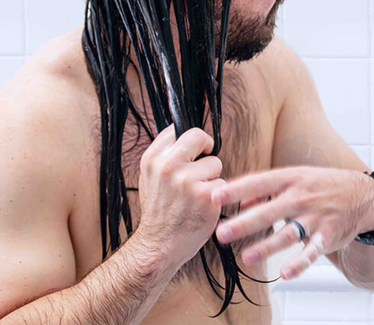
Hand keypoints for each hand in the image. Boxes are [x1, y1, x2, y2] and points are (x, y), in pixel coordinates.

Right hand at [138, 124, 225, 267]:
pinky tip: (203, 206)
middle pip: (200, 137)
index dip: (189, 141)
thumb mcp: (150, 177)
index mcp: (152, 158)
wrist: (159, 245)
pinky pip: (222, 182)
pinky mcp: (206, 196)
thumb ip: (165, 155)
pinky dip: (217, 194)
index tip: (193, 150)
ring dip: (211, 177)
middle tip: (202, 165)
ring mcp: (187, 181)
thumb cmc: (159, 210)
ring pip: (215, 163)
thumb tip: (185, 135)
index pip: (177, 129)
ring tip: (196, 193)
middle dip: (205, 148)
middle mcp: (168, 166)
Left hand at [211, 166, 373, 279]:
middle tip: (221, 233)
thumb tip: (240, 202)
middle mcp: (300, 196)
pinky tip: (285, 273)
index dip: (236, 190)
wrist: (360, 193)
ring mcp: (314, 217)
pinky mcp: (327, 235)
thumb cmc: (319, 184)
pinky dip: (299, 264)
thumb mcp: (293, 177)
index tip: (215, 197)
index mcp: (289, 179)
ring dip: (266, 247)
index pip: (258, 182)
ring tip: (246, 257)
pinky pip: (312, 252)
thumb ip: (266, 189)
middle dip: (244, 223)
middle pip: (268, 211)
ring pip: (287, 234)